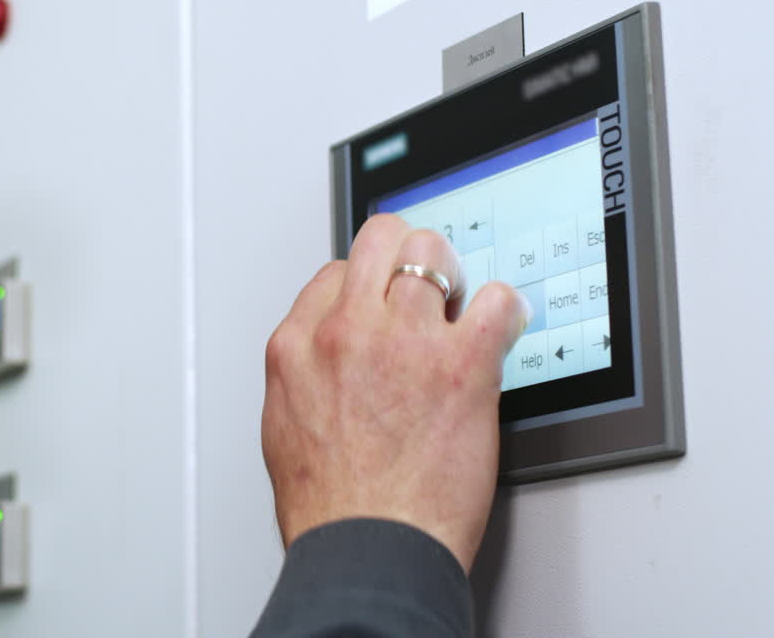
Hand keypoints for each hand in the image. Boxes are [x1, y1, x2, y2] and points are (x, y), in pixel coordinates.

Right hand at [262, 214, 530, 573]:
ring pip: (433, 253)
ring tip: (465, 307)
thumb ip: (306, 376)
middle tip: (428, 284)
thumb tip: (326, 361)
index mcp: (297, 346)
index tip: (384, 301)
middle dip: (407, 256)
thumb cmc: (329, 508)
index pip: (335, 273)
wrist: (368, 548)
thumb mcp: (283, 427)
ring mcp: (403, 342)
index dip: (366, 285)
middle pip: (381, 241)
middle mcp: (346, 331)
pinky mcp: (461, 365)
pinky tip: (502, 329)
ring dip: (455, 276)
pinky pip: (496, 301)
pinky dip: (506, 310)